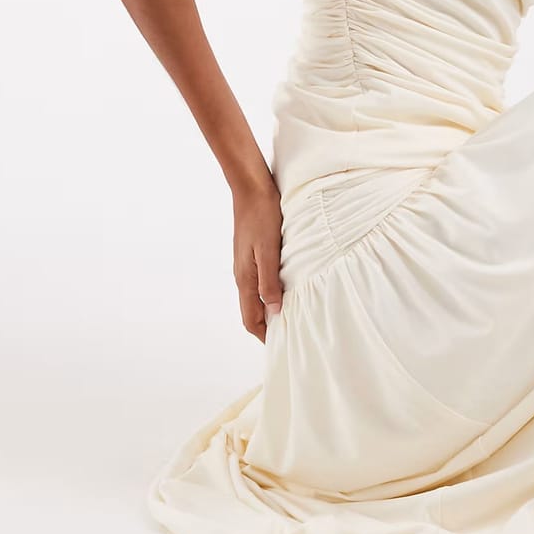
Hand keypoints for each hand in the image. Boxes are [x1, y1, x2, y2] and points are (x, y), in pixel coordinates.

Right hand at [232, 179, 283, 341]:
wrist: (252, 188)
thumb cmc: (262, 216)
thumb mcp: (268, 250)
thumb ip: (269, 281)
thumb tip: (273, 310)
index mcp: (245, 277)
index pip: (250, 318)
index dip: (264, 335)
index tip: (281, 344)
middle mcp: (242, 274)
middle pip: (252, 311)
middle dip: (267, 326)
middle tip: (290, 333)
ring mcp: (246, 264)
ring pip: (255, 296)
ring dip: (269, 309)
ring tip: (290, 315)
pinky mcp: (252, 254)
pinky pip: (259, 282)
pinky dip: (270, 293)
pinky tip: (285, 289)